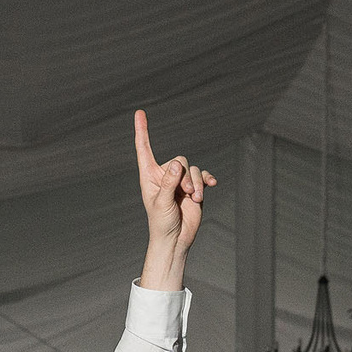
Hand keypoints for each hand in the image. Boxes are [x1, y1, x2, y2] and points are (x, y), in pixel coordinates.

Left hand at [133, 110, 212, 288]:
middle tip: (185, 192)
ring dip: (196, 183)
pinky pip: (202, 175)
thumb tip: (177, 164)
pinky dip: (207, 180)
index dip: (141, 131)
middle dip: (185, 175)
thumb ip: (169, 182)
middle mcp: (165, 175)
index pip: (144, 149)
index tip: (139, 113)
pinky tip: (212, 185)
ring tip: (194, 198)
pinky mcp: (194, 188)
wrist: (176, 239)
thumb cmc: (162, 223)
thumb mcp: (162, 202)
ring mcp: (180, 181)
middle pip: (179, 159)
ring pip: (192, 169)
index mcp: (150, 176)